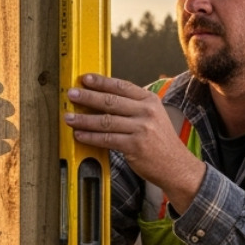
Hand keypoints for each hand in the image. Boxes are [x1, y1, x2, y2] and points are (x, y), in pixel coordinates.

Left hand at [65, 73, 206, 213]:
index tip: (85, 78)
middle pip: (111, 101)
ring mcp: (141, 129)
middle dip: (88, 97)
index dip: (101, 81)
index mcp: (150, 100)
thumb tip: (102, 99)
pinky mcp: (135, 146)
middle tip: (71, 94)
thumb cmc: (160, 141)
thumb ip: (132, 106)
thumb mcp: (153, 116)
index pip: (122, 86)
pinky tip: (79, 135)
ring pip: (106, 121)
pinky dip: (90, 137)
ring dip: (83, 119)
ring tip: (69, 117)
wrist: (176, 166)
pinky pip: (107, 139)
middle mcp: (146, 112)